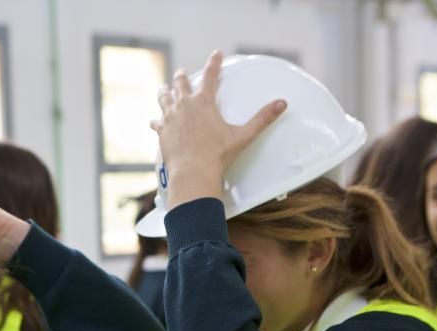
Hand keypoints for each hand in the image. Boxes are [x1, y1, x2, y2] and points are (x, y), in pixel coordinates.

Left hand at [151, 50, 285, 208]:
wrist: (193, 172)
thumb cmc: (217, 155)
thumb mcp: (242, 136)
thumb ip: (262, 119)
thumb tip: (281, 104)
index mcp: (204, 102)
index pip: (211, 75)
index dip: (215, 62)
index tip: (216, 53)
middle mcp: (185, 105)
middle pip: (181, 83)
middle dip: (182, 76)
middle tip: (182, 73)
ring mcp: (170, 118)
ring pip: (164, 98)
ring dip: (164, 92)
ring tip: (163, 89)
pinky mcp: (161, 132)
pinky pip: (156, 122)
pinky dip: (157, 120)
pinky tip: (155, 121)